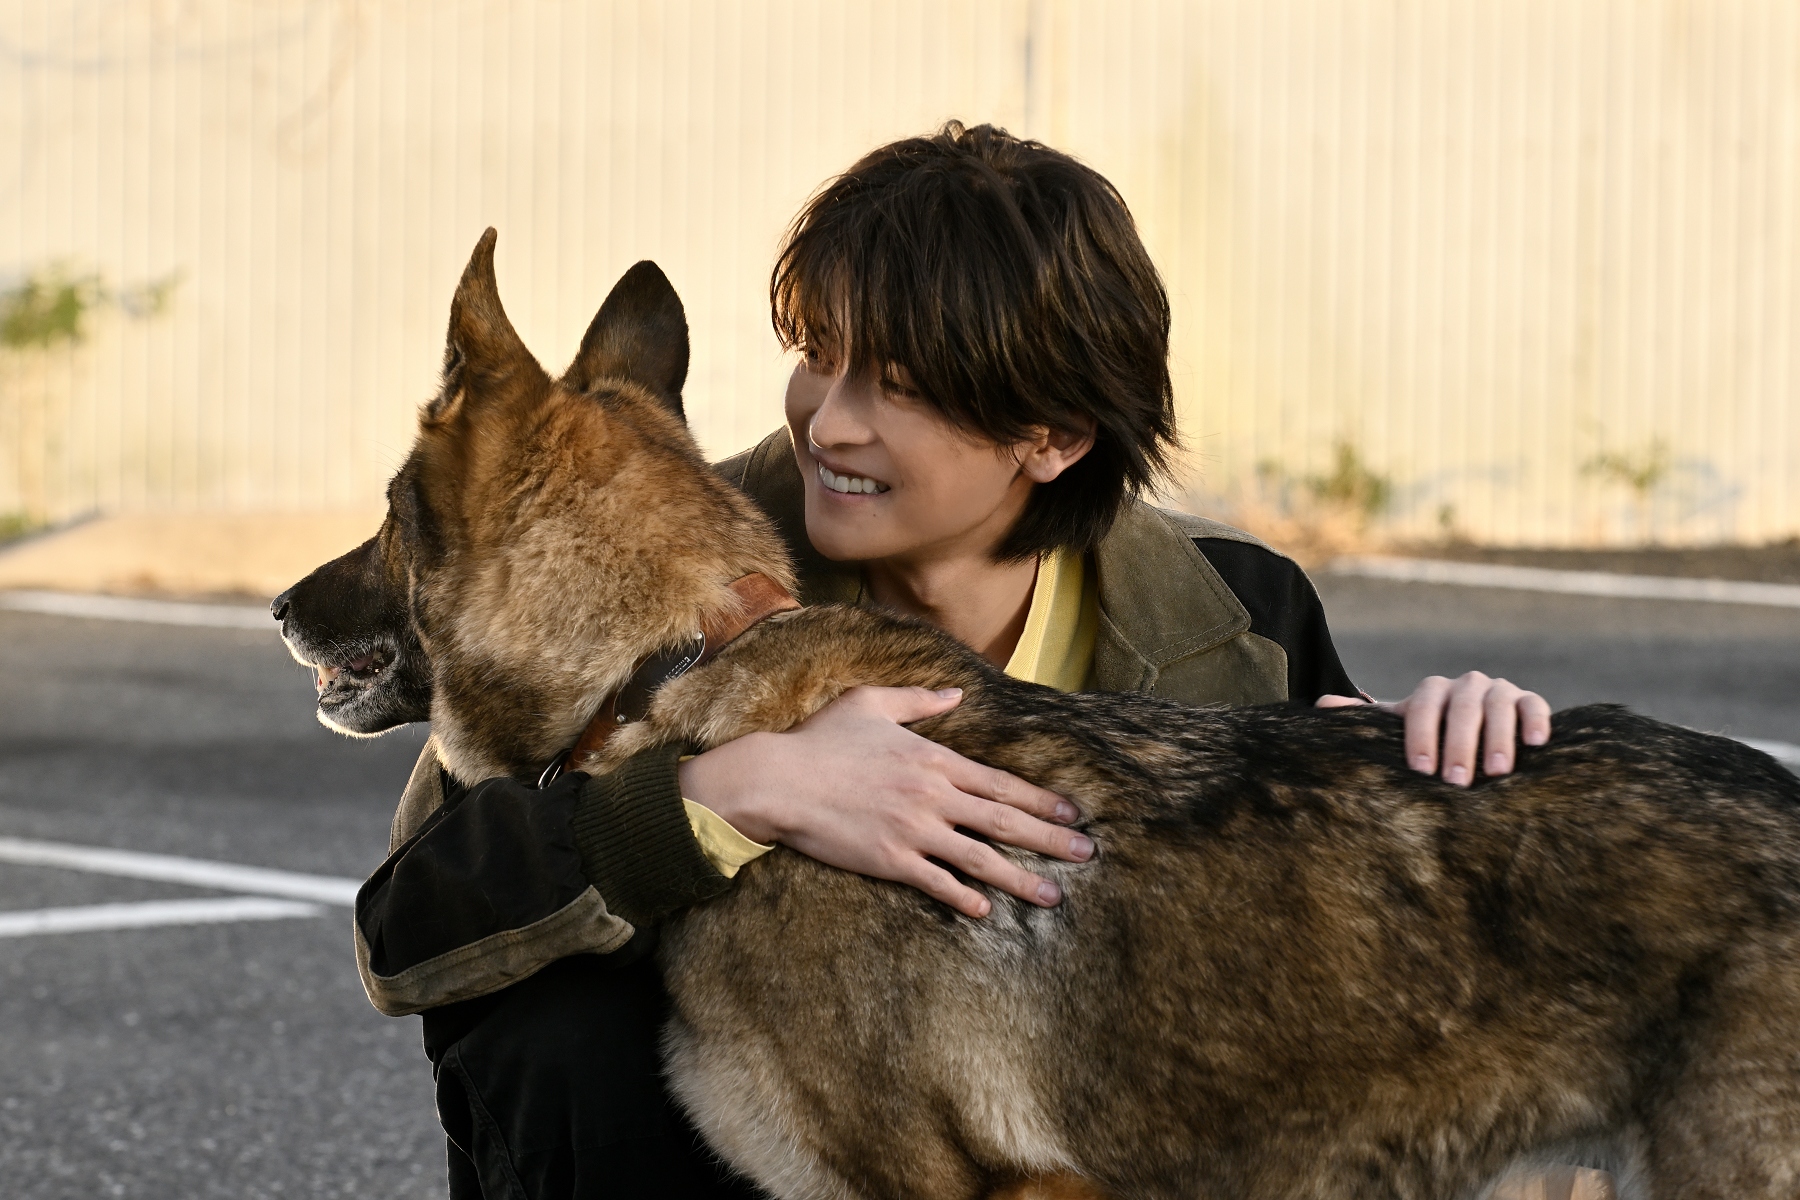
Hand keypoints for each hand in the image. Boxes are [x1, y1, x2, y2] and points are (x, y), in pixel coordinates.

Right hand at [677, 685, 1092, 917]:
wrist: (779, 779)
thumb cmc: (820, 740)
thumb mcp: (871, 704)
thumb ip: (918, 701)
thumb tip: (955, 695)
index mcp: (933, 759)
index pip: (1001, 782)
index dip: (1041, 799)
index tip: (1072, 812)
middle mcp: (932, 796)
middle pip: (1004, 820)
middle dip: (1051, 839)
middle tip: (1087, 854)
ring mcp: (913, 831)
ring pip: (980, 858)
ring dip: (1020, 879)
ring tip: (1053, 896)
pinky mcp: (890, 860)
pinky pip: (937, 882)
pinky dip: (964, 897)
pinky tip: (986, 910)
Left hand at [1316, 671, 1550, 785]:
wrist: (1477, 729)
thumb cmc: (1430, 736)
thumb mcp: (1400, 727)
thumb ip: (1366, 718)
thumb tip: (1320, 705)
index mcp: (1430, 692)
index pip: (1422, 709)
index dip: (1421, 738)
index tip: (1421, 770)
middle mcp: (1464, 685)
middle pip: (1460, 709)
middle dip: (1458, 745)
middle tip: (1457, 781)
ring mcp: (1498, 690)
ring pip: (1498, 707)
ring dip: (1497, 738)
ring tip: (1495, 772)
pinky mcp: (1528, 700)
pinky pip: (1534, 705)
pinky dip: (1534, 721)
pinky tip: (1535, 745)